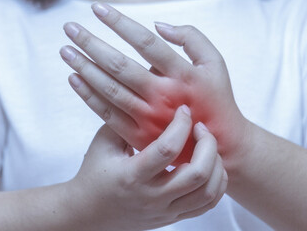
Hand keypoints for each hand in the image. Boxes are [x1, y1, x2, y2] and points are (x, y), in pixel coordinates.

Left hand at [60, 3, 251, 164]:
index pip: (145, 42)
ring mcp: (148, 117)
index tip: (97, 9)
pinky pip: (106, 113)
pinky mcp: (138, 135)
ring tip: (65, 50)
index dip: (119, 23)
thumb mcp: (215, 64)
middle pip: (119, 65)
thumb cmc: (215, 99)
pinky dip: (87, 95)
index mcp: (182, 74)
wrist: (219, 148)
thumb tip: (158, 25)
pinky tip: (73, 78)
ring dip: (83, 67)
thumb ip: (192, 38)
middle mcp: (163, 95)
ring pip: (109, 89)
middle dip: (91, 43)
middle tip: (69, 28)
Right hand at [68, 107, 226, 229]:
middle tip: (201, 127)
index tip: (183, 110)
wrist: (89, 212)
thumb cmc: (95, 172)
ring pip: (208, 192)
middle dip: (208, 144)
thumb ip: (126, 118)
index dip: (181, 125)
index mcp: (131, 175)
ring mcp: (165, 210)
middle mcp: (151, 196)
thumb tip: (150, 89)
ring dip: (216, 164)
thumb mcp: (104, 142)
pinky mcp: (173, 217)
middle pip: (197, 173)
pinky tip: (209, 164)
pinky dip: (217, 182)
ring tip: (207, 146)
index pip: (167, 149)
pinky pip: (207, 204)